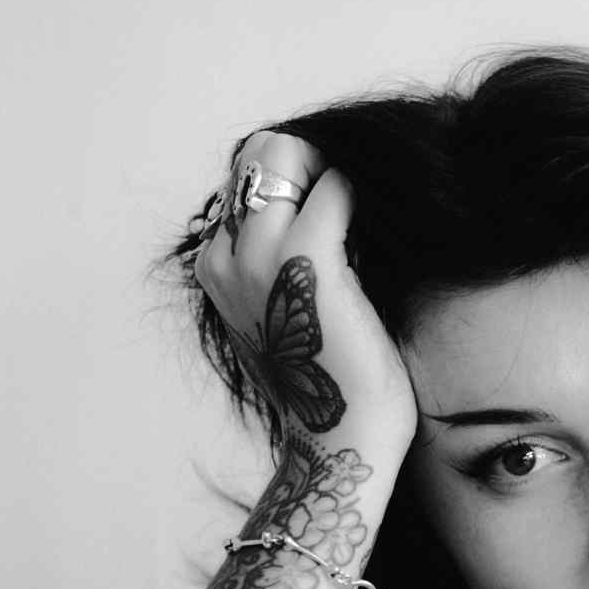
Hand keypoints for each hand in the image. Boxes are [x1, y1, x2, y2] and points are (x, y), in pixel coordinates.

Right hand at [193, 131, 416, 461]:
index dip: (295, 181)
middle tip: (347, 206)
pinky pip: (334, 186)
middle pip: (259, 151)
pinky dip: (357, 194)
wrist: (342, 437)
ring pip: (286, 152)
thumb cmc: (329, 384)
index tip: (332, 213)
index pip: (245, 179)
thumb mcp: (285, 315)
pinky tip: (373, 233)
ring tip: (358, 224)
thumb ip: (278, 265)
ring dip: (332, 173)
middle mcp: (226, 257)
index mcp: (215, 269)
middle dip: (309, 161)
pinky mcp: (306, 259)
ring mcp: (260, 255)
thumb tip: (318, 206)